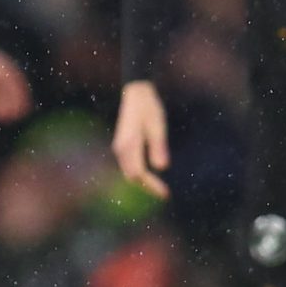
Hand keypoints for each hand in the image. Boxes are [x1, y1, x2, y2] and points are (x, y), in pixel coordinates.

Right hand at [112, 80, 169, 199]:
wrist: (136, 93)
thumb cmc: (149, 108)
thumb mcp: (158, 126)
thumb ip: (158, 147)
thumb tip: (161, 168)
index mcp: (129, 144)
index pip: (139, 173)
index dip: (152, 185)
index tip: (166, 193)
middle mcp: (121, 148)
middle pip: (132, 176)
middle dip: (147, 187)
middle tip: (164, 193)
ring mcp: (119, 147)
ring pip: (129, 172)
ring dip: (143, 181)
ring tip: (159, 187)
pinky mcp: (122, 145)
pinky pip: (128, 165)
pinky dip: (138, 174)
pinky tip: (150, 175)